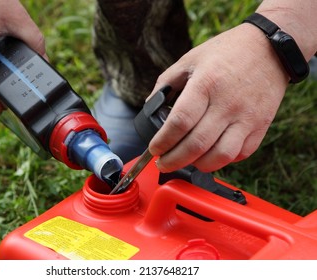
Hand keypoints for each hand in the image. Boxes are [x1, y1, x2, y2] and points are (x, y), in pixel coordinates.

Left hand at [148, 24, 288, 172]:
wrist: (270, 48)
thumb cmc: (226, 53)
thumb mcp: (190, 59)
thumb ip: (166, 83)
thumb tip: (150, 107)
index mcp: (205, 84)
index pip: (180, 122)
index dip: (163, 141)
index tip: (154, 149)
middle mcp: (227, 104)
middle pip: (196, 145)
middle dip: (174, 161)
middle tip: (163, 162)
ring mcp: (246, 117)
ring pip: (220, 156)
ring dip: (198, 165)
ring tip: (187, 161)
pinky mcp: (260, 126)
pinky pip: (240, 154)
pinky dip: (222, 161)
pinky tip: (210, 154)